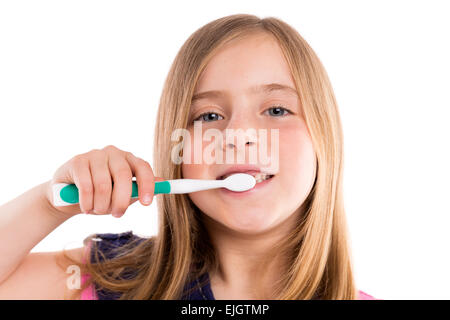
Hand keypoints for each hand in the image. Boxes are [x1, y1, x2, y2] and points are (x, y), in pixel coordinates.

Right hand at [46, 145, 162, 217]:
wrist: (68, 197)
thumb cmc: (100, 195)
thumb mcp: (122, 195)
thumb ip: (139, 189)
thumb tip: (163, 184)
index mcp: (129, 159)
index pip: (143, 168)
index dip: (147, 185)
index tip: (147, 203)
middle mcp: (114, 153)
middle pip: (123, 176)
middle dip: (121, 200)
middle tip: (117, 214)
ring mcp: (95, 154)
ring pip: (104, 184)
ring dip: (102, 204)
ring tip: (97, 211)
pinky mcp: (78, 161)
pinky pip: (86, 186)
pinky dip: (87, 202)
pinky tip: (86, 207)